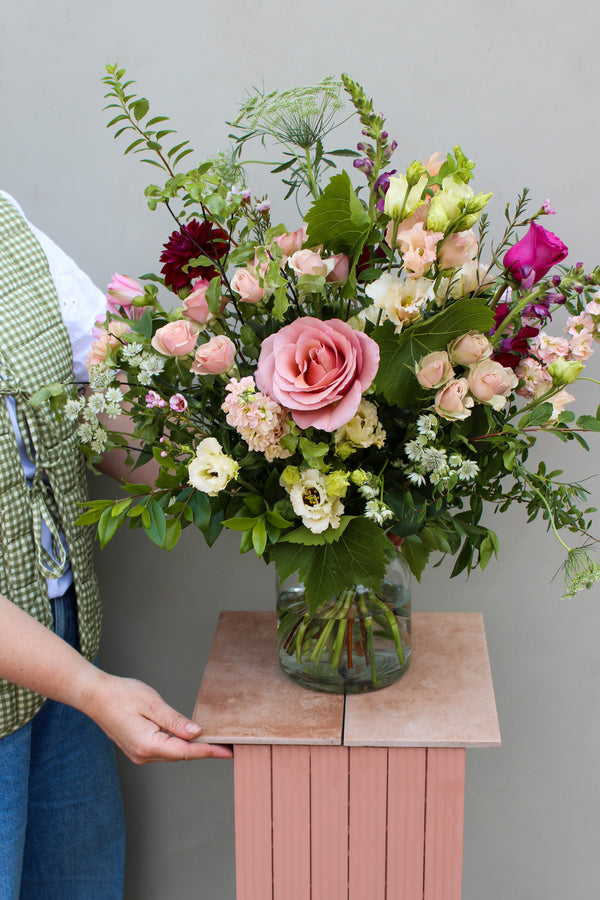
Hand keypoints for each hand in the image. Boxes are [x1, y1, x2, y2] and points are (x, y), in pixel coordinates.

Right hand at [83, 670, 232, 764]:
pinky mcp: (138, 749)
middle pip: (181, 754)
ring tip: (214, 742)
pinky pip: (164, 749)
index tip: (228, 751)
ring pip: (173, 753)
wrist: (94, 696)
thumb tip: (196, 733)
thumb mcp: (153, 704)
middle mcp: (143, 755)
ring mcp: (139, 754)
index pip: (185, 751)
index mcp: (147, 744)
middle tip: (228, 745)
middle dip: (204, 750)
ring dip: (192, 748)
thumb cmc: (121, 695)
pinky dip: (178, 745)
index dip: (209, 751)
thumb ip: (175, 721)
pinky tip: (190, 739)